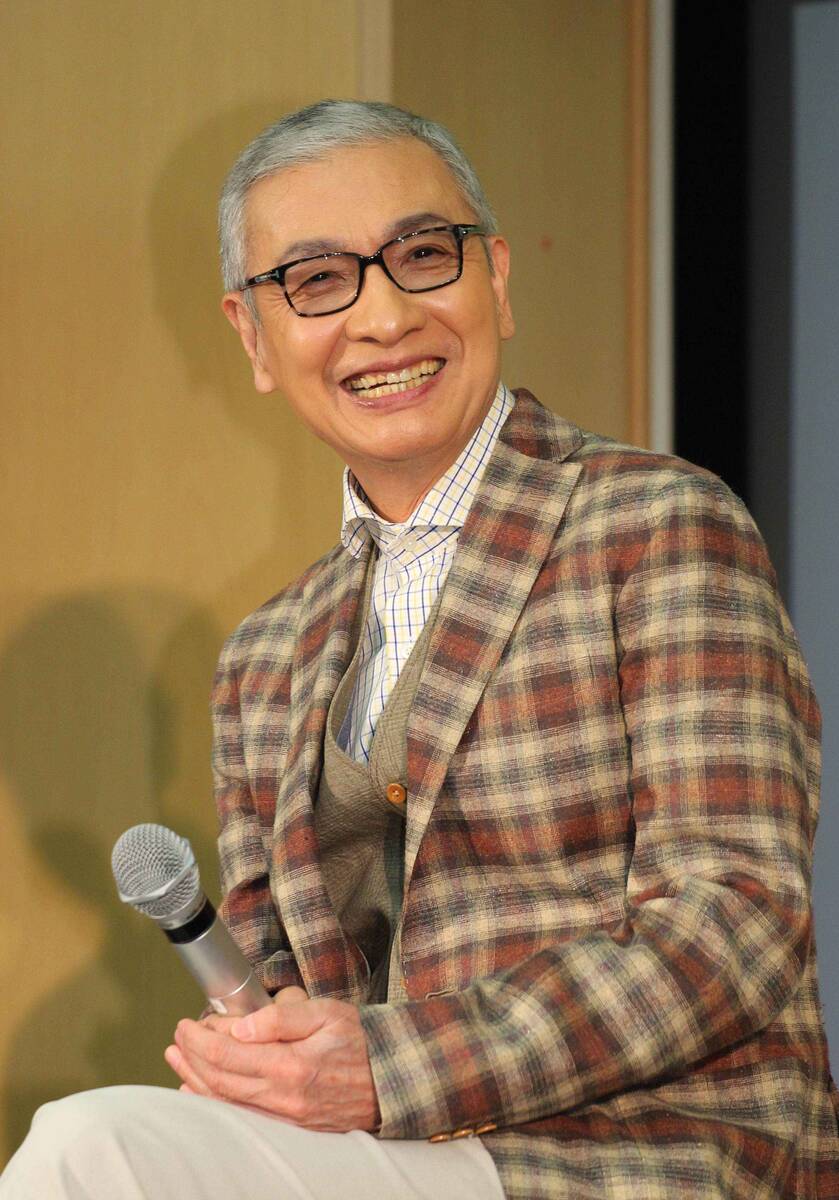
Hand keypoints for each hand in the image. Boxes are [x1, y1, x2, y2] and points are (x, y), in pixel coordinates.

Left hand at [164, 987, 379, 1131]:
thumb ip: (282, 1016)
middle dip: (191, 1058)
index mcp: (291, 1066)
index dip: (200, 1039)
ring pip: (226, 1102)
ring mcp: (286, 1118)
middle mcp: (284, 1098)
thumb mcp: (327, 1012)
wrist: (394, 1079)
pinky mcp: (290, 1127)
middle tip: (178, 1037)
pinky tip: (201, 1092)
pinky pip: (242, 1117)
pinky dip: (215, 1104)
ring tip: (178, 1061)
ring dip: (196, 1081)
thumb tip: (241, 1026)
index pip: (228, 1054)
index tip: (189, 1023)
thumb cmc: (362, 1041)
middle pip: (220, 1080)